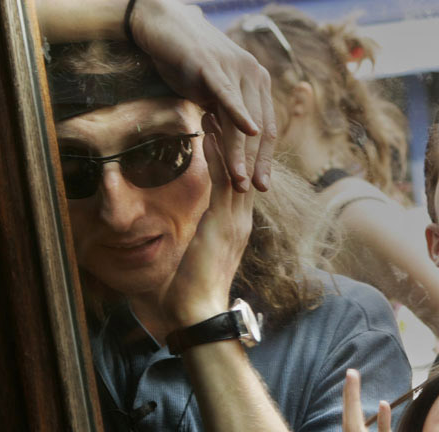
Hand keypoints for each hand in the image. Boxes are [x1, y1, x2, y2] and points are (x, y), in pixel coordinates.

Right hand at [130, 0, 276, 191]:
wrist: (164, 25)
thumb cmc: (187, 61)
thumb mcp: (212, 93)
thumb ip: (225, 115)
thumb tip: (232, 142)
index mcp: (257, 85)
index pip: (267, 130)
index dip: (265, 160)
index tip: (262, 186)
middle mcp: (254, 76)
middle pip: (260, 130)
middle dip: (256, 164)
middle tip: (254, 191)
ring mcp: (235, 69)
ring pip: (243, 120)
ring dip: (242, 153)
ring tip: (240, 180)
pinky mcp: (214, 66)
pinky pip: (229, 94)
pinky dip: (239, 114)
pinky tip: (248, 131)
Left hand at [163, 114, 253, 327]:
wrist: (200, 312)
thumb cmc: (194, 292)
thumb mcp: (202, 258)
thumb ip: (204, 240)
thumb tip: (197, 234)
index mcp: (238, 228)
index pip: (241, 185)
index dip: (236, 157)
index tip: (225, 132)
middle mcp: (242, 221)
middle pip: (244, 172)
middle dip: (236, 142)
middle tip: (225, 112)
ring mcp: (235, 222)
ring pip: (236, 171)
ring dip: (226, 141)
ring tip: (215, 112)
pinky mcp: (222, 224)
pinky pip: (223, 183)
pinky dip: (217, 157)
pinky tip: (207, 136)